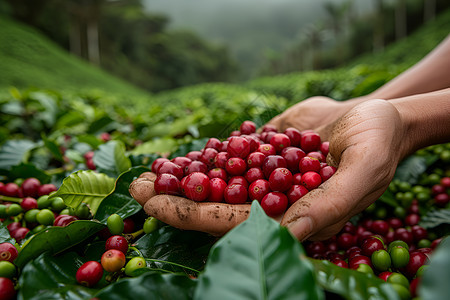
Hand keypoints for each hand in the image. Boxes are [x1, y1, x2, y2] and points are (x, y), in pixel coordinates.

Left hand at [130, 99, 405, 239]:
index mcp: (292, 216)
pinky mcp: (260, 152)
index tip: (157, 209)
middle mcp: (272, 201)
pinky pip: (225, 155)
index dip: (195, 217)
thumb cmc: (377, 144)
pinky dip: (198, 156)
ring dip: (179, 179)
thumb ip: (331, 204)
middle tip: (136, 191)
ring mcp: (263, 176)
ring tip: (143, 174)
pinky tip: (171, 157)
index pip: (237, 223)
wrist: (375, 115)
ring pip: (214, 181)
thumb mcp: (365, 171)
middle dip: (175, 200)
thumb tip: (292, 230)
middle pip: (216, 204)